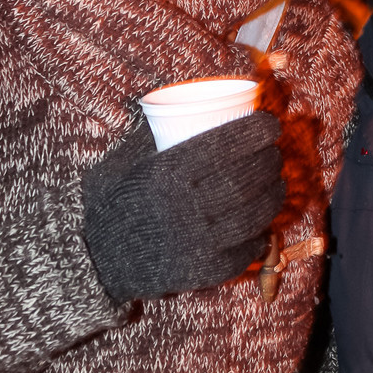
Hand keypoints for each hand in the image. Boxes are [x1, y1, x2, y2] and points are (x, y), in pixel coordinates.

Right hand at [83, 110, 283, 300]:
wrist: (94, 262)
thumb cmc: (111, 203)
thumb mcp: (122, 161)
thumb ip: (149, 135)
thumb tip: (179, 101)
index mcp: (165, 173)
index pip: (223, 145)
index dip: (255, 132)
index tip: (270, 123)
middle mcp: (184, 207)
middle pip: (244, 178)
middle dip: (269, 161)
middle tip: (274, 153)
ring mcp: (196, 242)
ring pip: (252, 214)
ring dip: (273, 195)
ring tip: (278, 183)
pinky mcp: (202, 271)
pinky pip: (245, 251)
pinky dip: (260, 235)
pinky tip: (264, 224)